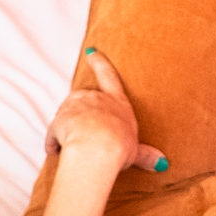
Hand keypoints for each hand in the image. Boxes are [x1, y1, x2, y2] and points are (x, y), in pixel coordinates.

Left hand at [43, 50, 164, 177]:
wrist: (99, 148)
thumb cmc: (119, 147)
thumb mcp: (136, 151)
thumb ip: (146, 155)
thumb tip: (162, 163)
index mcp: (116, 102)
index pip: (108, 76)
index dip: (100, 62)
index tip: (91, 51)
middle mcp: (95, 98)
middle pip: (83, 101)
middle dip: (80, 114)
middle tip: (82, 133)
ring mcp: (75, 106)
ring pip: (66, 116)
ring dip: (66, 130)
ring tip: (73, 147)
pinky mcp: (58, 120)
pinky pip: (54, 133)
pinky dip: (53, 142)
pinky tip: (55, 152)